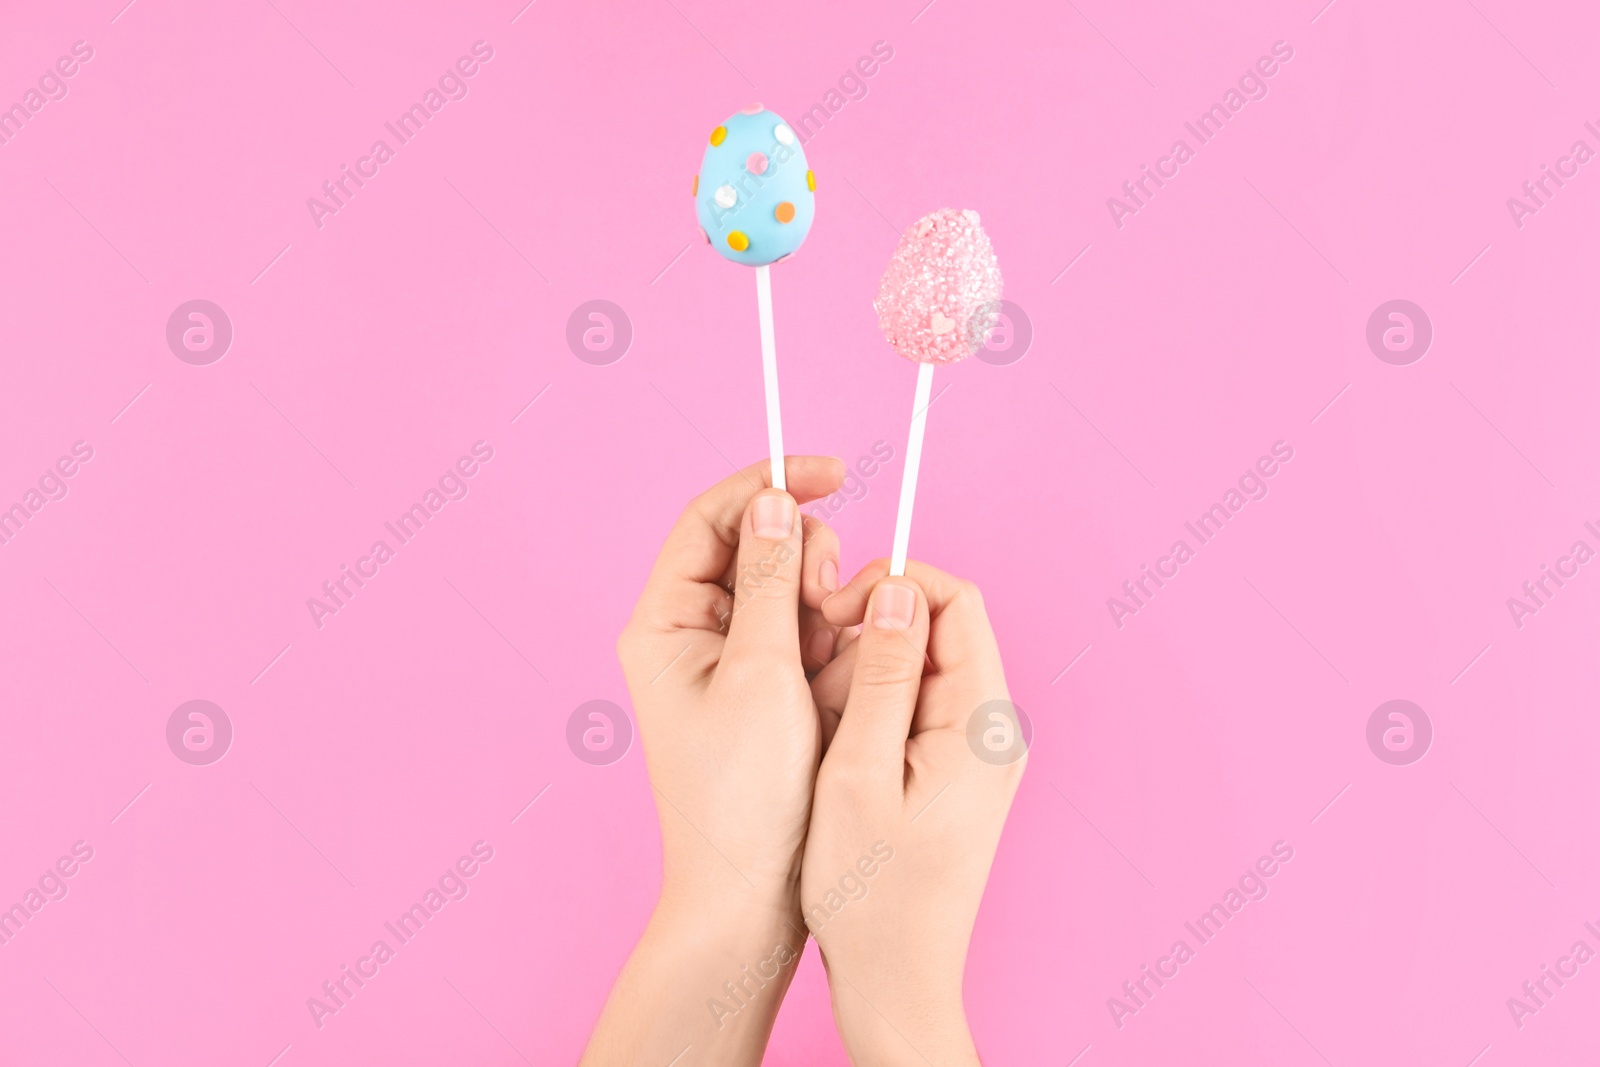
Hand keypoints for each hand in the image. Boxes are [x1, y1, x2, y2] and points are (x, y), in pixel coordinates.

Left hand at [582, 457, 849, 1065]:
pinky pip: (807, 637)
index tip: (831, 473)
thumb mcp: (764, 673)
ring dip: (826, 604)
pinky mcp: (766, 691)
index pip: (710, 519)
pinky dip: (834, 641)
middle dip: (806, 559)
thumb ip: (773, 580)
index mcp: (665, 623)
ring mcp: (730, 664)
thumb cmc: (744, 795)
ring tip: (842, 646)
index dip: (767, 485)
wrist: (749, 893)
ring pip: (790, 592)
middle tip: (833, 597)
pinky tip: (848, 672)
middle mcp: (690, 635)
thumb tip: (773, 500)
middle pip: (754, 550)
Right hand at [803, 560, 1025, 1066]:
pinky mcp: (958, 773)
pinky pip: (918, 707)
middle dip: (875, 628)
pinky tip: (838, 745)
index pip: (958, 602)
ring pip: (923, 666)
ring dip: (869, 670)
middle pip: (942, 629)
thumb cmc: (871, 895)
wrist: (896, 981)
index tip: (833, 611)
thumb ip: (882, 676)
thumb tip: (899, 592)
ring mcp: (979, 753)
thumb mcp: (858, 773)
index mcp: (983, 723)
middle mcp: (994, 730)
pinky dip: (874, 706)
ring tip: (824, 719)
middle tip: (818, 664)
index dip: (894, 587)